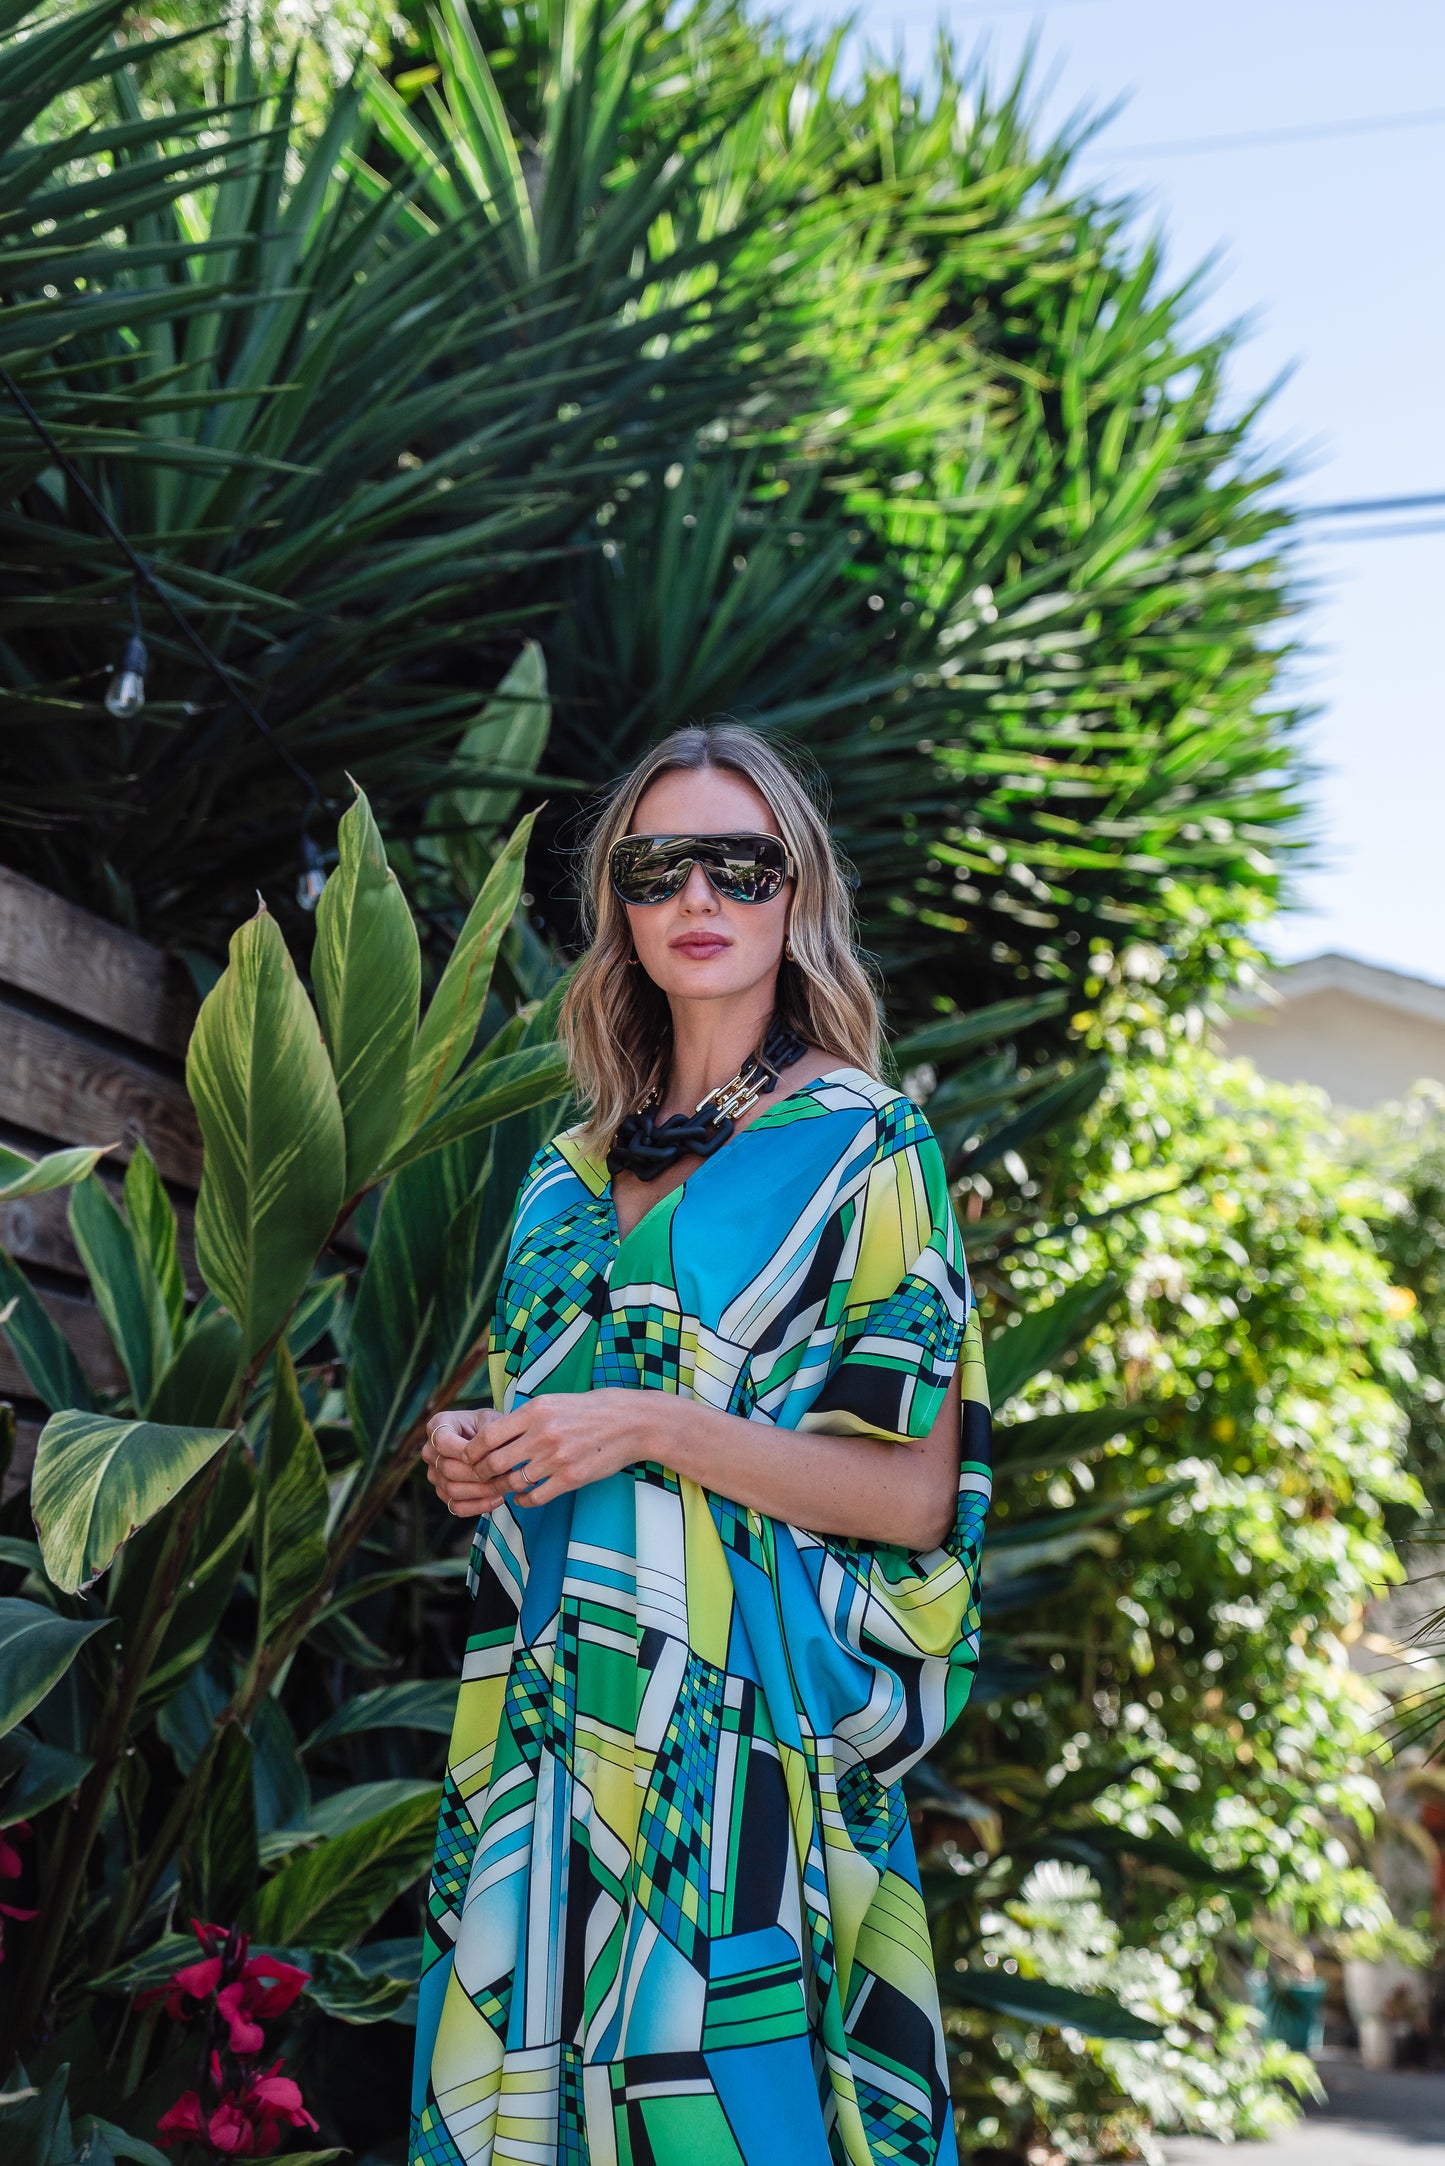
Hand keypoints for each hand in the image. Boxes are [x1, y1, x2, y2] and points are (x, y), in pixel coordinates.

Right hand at [422, 1407, 511, 1518]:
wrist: (490, 1438)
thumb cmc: (491, 1426)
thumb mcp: (493, 1420)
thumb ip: (489, 1434)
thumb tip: (489, 1457)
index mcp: (438, 1425)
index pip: (442, 1442)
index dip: (464, 1451)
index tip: (488, 1454)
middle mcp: (430, 1450)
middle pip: (448, 1469)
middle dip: (478, 1474)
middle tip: (504, 1475)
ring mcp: (434, 1473)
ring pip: (452, 1490)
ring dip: (481, 1492)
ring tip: (504, 1486)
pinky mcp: (442, 1492)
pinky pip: (456, 1506)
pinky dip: (478, 1506)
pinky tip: (498, 1499)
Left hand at [469, 1389, 644, 1508]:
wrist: (632, 1422)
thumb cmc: (593, 1409)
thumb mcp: (555, 1401)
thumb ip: (527, 1417)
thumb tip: (496, 1433)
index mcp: (536, 1410)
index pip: (488, 1436)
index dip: (472, 1451)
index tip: (470, 1457)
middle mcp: (543, 1434)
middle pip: (495, 1462)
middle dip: (481, 1473)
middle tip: (480, 1476)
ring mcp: (557, 1458)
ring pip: (513, 1482)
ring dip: (501, 1488)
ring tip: (500, 1487)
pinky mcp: (571, 1478)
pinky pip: (536, 1497)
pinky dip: (523, 1500)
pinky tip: (522, 1497)